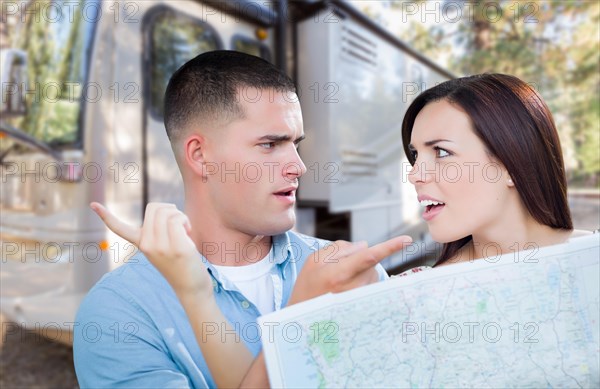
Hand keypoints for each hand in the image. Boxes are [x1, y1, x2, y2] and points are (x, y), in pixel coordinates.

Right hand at [90, 202, 211, 296]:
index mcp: (141, 244)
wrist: (191, 287)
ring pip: (167, 211)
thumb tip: (165, 209)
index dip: (105, 216)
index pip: (120, 228)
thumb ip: (158, 230)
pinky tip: (188, 232)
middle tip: (178, 223)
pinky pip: (176, 219)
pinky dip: (185, 220)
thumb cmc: (180, 263)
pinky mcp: (176, 247)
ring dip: (180, 215)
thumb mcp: (162, 247)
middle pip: (153, 207)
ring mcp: (160, 247)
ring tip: (185, 229)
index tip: (92, 204)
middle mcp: (147, 245)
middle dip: (169, 208)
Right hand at [289, 236, 411, 304]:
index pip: (369, 257)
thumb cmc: (307, 287)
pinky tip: (346, 292)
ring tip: (339, 284)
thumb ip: (339, 248)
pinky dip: (361, 283)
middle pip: (370, 261)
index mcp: (339, 274)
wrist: (303, 317)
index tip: (407, 240)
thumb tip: (365, 245)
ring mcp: (361, 300)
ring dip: (360, 272)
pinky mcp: (366, 306)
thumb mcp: (314, 261)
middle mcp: (353, 288)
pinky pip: (369, 285)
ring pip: (371, 273)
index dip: (390, 247)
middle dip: (359, 259)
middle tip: (338, 269)